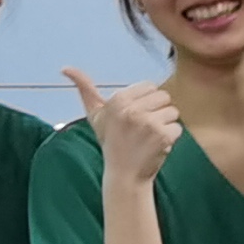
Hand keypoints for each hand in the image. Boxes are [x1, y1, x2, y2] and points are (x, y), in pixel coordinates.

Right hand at [63, 67, 181, 191]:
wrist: (123, 175)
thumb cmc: (111, 142)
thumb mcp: (96, 115)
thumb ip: (85, 89)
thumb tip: (66, 68)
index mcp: (118, 100)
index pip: (150, 86)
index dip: (146, 102)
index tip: (136, 117)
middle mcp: (132, 109)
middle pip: (164, 97)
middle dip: (158, 112)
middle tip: (144, 129)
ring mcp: (148, 122)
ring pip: (172, 112)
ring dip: (165, 126)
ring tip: (149, 138)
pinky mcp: (163, 135)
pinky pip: (177, 128)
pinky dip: (171, 139)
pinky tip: (156, 146)